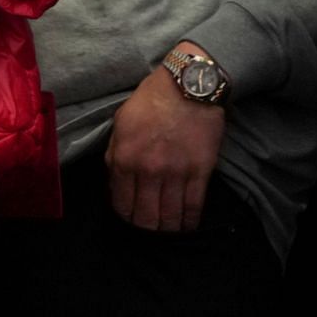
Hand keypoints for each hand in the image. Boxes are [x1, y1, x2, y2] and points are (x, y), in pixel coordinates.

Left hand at [106, 49, 226, 231]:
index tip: (129, 217)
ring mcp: (175, 174)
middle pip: (145, 217)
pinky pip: (194, 208)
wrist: (188, 88)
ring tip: (166, 229)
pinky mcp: (200, 173)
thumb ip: (115, 154)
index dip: (124, 215)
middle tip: (148, 227)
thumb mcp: (120, 124)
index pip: (120, 202)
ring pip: (170, 217)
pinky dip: (189, 222)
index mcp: (123, 158)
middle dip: (145, 227)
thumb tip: (116, 182)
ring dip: (167, 228)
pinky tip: (186, 225)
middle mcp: (147, 171)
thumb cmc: (150, 103)